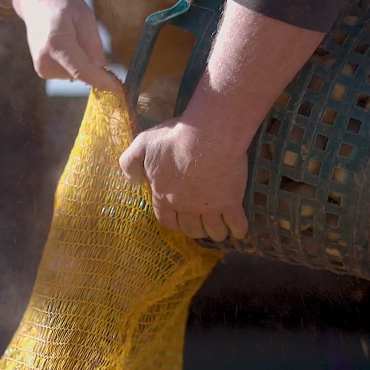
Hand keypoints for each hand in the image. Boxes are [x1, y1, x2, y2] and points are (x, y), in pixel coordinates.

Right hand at [9, 0, 121, 91]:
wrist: (38, 4)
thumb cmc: (63, 6)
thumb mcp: (85, 18)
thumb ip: (93, 46)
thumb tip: (102, 70)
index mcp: (56, 44)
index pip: (82, 70)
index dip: (101, 81)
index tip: (117, 89)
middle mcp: (45, 60)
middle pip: (81, 73)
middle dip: (91, 63)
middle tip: (83, 37)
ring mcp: (42, 68)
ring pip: (76, 74)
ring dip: (80, 61)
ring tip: (69, 37)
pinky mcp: (42, 71)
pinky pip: (68, 73)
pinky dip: (72, 63)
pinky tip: (64, 45)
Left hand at [119, 118, 248, 241]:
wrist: (206, 137)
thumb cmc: (174, 139)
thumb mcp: (142, 145)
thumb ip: (130, 163)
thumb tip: (131, 180)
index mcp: (164, 196)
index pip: (166, 219)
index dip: (173, 222)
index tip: (178, 221)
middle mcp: (186, 208)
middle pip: (190, 228)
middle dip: (194, 230)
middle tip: (200, 227)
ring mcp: (209, 208)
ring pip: (212, 230)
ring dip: (215, 233)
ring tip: (219, 232)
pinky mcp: (230, 203)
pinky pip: (236, 224)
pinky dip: (238, 230)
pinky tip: (239, 232)